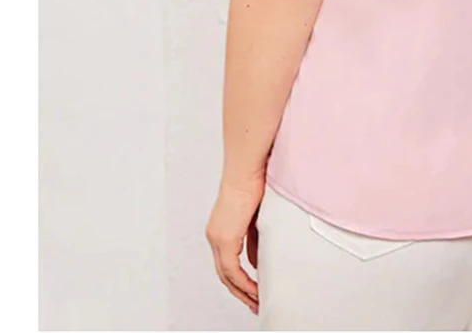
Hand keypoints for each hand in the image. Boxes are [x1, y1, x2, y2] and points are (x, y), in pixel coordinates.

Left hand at [206, 174, 264, 314]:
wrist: (247, 169)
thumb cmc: (253, 182)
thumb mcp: (255, 218)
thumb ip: (253, 240)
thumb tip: (255, 261)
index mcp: (220, 229)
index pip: (226, 263)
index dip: (239, 280)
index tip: (252, 290)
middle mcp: (214, 235)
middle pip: (224, 274)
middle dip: (240, 292)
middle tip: (254, 303)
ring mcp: (218, 237)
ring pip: (226, 276)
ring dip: (242, 291)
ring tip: (256, 301)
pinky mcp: (225, 237)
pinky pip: (232, 270)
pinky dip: (244, 282)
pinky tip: (255, 289)